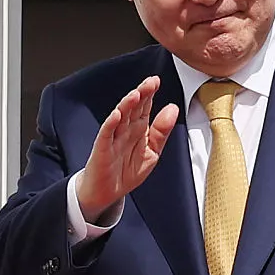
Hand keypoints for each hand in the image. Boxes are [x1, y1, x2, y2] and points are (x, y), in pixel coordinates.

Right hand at [74, 76, 179, 221]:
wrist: (105, 193)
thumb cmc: (125, 172)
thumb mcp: (151, 153)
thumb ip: (162, 132)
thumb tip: (172, 109)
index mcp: (138, 129)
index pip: (144, 106)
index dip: (150, 93)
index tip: (156, 81)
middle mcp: (125, 130)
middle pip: (133, 108)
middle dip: (141, 94)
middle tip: (151, 82)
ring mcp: (112, 138)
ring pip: (120, 117)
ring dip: (126, 105)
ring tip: (136, 94)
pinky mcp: (102, 149)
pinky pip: (106, 135)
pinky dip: (110, 124)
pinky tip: (117, 115)